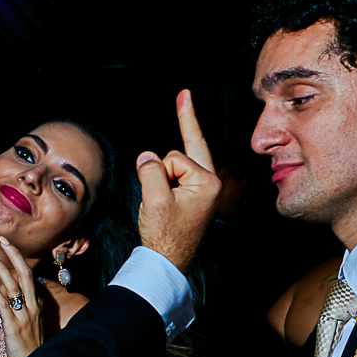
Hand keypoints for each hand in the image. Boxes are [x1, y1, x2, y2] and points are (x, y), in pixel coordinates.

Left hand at [0, 236, 42, 356]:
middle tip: (3, 239)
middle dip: (15, 255)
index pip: (30, 277)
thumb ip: (24, 306)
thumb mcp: (31, 323)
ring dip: (2, 269)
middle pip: (26, 275)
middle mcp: (33, 307)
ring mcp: (24, 317)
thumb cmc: (30, 347)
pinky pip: (4, 305)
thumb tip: (13, 291)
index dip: (20, 260)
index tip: (9, 246)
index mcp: (37, 305)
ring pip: (15, 287)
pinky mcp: (13, 327)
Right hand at [136, 90, 220, 270]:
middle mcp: (209, 183)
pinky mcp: (193, 196)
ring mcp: (202, 190)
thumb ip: (149, 170)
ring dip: (161, 178)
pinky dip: (162, 181)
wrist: (166, 262)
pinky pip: (173, 176)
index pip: (175, 158)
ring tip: (159, 208)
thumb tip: (146, 156)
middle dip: (186, 122)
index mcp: (207, 183)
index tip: (180, 105)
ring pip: (173, 165)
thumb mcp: (153, 199)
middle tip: (185, 95)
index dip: (159, 171)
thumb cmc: (165, 235)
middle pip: (188, 148)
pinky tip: (158, 197)